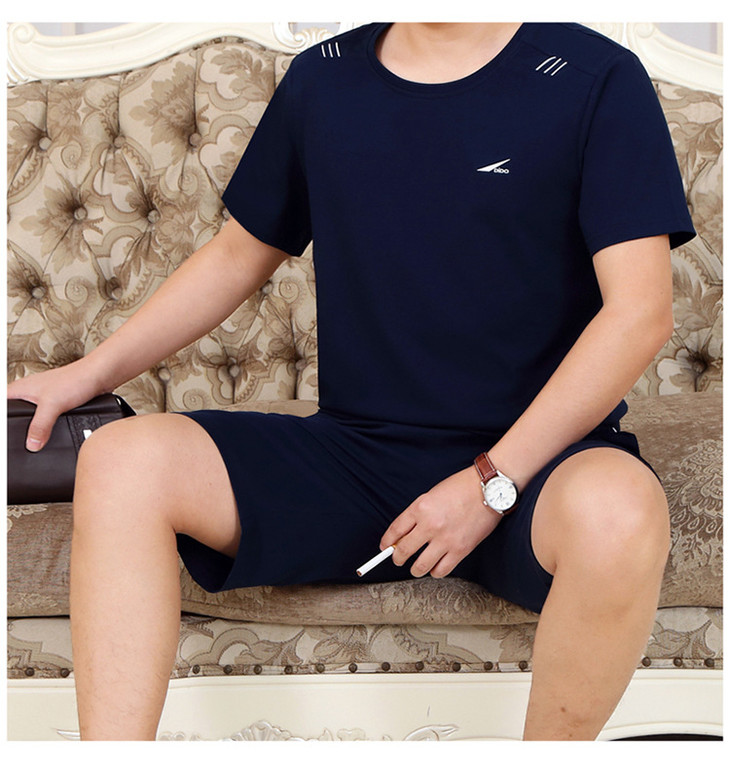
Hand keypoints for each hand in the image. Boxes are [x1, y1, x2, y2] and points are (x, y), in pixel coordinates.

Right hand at [7, 360, 106, 451]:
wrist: (98, 376)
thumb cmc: (74, 380)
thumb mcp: (52, 406)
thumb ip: (40, 426)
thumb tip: (31, 445)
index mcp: (19, 390)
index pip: (2, 407)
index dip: (3, 420)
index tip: (6, 435)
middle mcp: (28, 393)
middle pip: (13, 414)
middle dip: (14, 428)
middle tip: (15, 443)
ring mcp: (41, 398)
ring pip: (29, 417)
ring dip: (31, 428)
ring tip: (30, 441)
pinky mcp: (55, 403)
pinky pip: (44, 418)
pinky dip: (44, 426)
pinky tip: (47, 434)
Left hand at [380, 464, 501, 578]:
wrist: (489, 490)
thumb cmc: (461, 488)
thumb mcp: (431, 494)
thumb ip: (418, 513)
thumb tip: (405, 534)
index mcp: (420, 507)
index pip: (395, 530)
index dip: (387, 542)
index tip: (384, 547)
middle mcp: (430, 525)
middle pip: (403, 551)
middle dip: (397, 558)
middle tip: (398, 559)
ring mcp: (445, 539)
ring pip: (419, 566)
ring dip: (415, 569)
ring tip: (416, 567)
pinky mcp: (460, 550)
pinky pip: (440, 570)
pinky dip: (434, 571)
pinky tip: (435, 566)